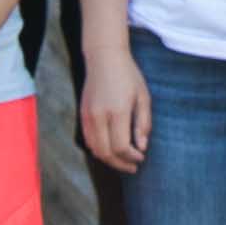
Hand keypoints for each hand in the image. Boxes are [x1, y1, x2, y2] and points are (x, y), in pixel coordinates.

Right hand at [80, 45, 150, 174]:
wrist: (104, 57)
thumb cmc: (128, 76)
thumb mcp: (143, 97)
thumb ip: (143, 124)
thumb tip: (141, 148)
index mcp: (117, 111)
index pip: (121, 147)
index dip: (131, 158)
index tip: (141, 157)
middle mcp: (99, 116)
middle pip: (106, 153)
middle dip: (121, 164)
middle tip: (134, 167)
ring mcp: (88, 116)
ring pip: (95, 149)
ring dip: (109, 160)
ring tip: (123, 161)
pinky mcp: (82, 114)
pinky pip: (88, 140)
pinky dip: (99, 150)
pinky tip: (111, 149)